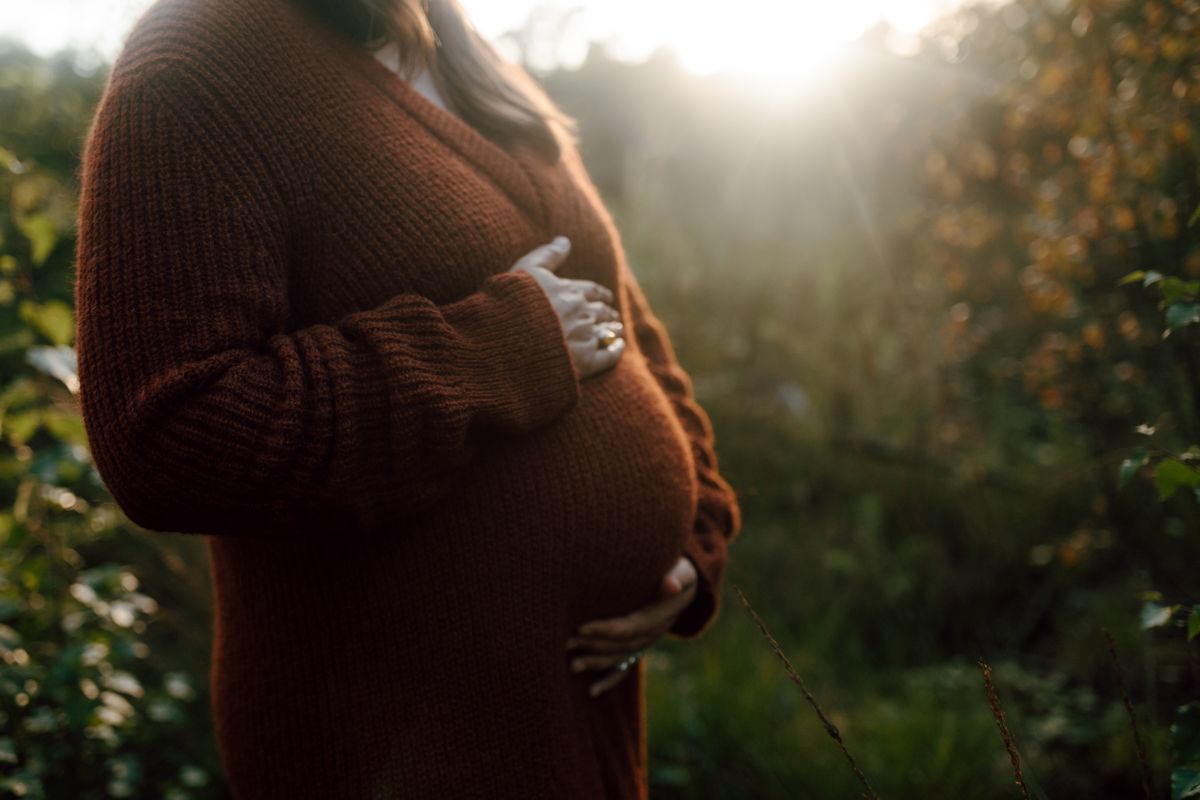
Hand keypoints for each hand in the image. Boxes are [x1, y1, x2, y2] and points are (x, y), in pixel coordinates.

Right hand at [509, 236, 625, 379]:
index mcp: (570, 291)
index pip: (592, 291)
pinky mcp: (585, 362)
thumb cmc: (512, 303)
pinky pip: (608, 356)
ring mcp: (585, 338)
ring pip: (607, 331)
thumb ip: (547, 255)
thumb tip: (565, 240)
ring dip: (613, 329)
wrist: (506, 339)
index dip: (600, 294)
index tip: (606, 297)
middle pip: (602, 312)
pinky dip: (616, 351)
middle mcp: (582, 313)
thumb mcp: (525, 271)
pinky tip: (619, 347)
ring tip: (617, 331)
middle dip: (607, 313)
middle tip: (612, 315)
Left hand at [565, 555, 698, 697]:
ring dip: (596, 663)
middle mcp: (652, 634)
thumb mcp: (683, 572)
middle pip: (621, 645)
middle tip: (566, 643)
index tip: (581, 627)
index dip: (606, 629)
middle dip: (593, 645)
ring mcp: (646, 643)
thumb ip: (677, 576)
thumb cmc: (680, 572)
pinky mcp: (639, 646)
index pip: (629, 627)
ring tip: (572, 665)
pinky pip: (626, 667)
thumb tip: (671, 584)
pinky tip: (592, 692)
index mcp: (659, 617)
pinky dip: (609, 680)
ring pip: (620, 658)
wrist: (687, 586)